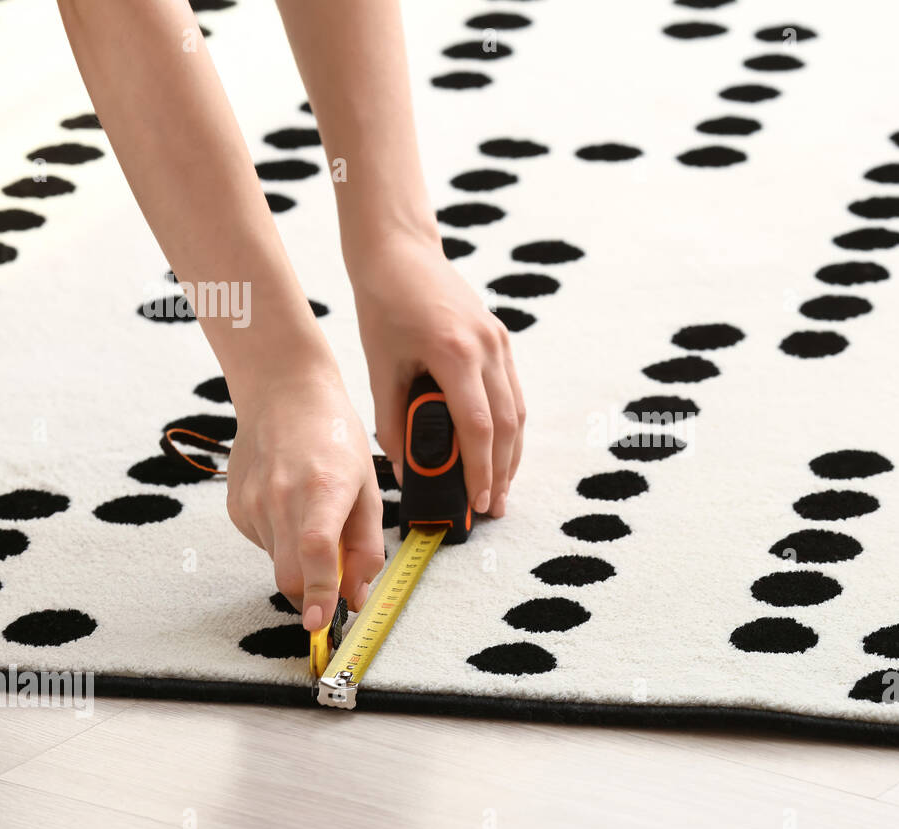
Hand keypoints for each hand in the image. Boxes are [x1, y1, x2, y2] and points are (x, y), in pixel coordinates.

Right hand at [225, 366, 384, 630]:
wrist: (283, 394)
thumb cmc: (334, 437)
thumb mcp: (367, 488)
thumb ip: (367, 547)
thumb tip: (356, 597)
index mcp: (323, 489)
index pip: (316, 550)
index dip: (318, 590)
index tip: (319, 622)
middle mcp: (281, 498)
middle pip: (291, 575)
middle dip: (313, 594)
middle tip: (334, 588)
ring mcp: (252, 504)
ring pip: (279, 564)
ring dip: (301, 563)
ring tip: (315, 518)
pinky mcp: (236, 509)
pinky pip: (265, 546)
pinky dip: (284, 542)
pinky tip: (292, 507)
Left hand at [352, 237, 525, 517]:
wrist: (400, 251)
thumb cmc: (382, 305)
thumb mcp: (380, 366)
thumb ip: (392, 419)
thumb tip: (404, 466)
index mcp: (455, 353)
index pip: (478, 427)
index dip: (481, 469)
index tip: (477, 502)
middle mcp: (487, 347)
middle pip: (508, 425)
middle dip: (502, 472)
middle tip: (493, 508)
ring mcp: (499, 341)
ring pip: (518, 411)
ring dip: (512, 454)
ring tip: (501, 488)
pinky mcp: (501, 338)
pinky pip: (513, 392)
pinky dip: (509, 426)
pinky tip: (501, 450)